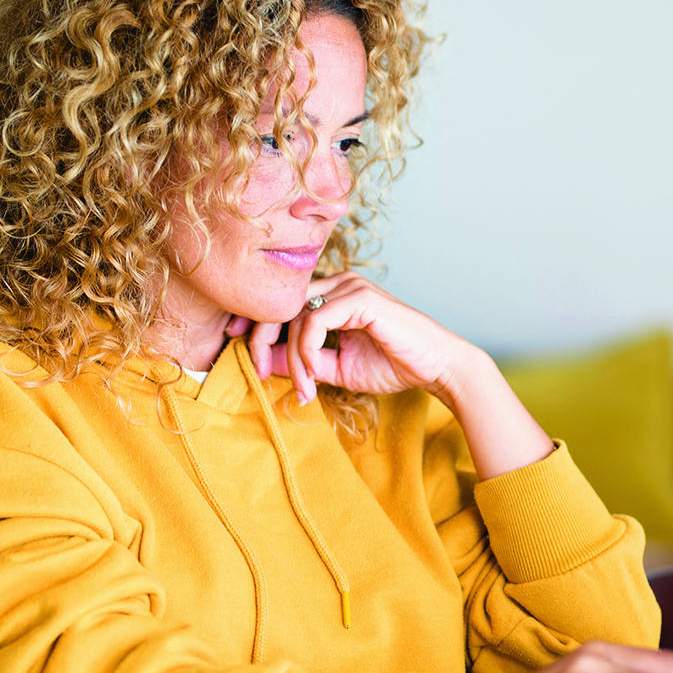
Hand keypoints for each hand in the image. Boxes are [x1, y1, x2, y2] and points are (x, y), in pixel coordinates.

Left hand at [230, 274, 553, 478]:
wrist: (435, 367)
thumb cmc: (393, 365)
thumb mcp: (336, 368)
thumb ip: (302, 361)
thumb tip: (263, 361)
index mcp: (332, 294)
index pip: (282, 304)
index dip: (255, 324)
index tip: (236, 347)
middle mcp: (338, 284)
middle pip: (280, 303)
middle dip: (260, 338)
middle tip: (256, 371)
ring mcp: (350, 287)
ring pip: (296, 316)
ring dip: (291, 358)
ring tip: (303, 388)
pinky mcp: (361, 298)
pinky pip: (315, 322)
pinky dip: (307, 352)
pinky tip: (314, 376)